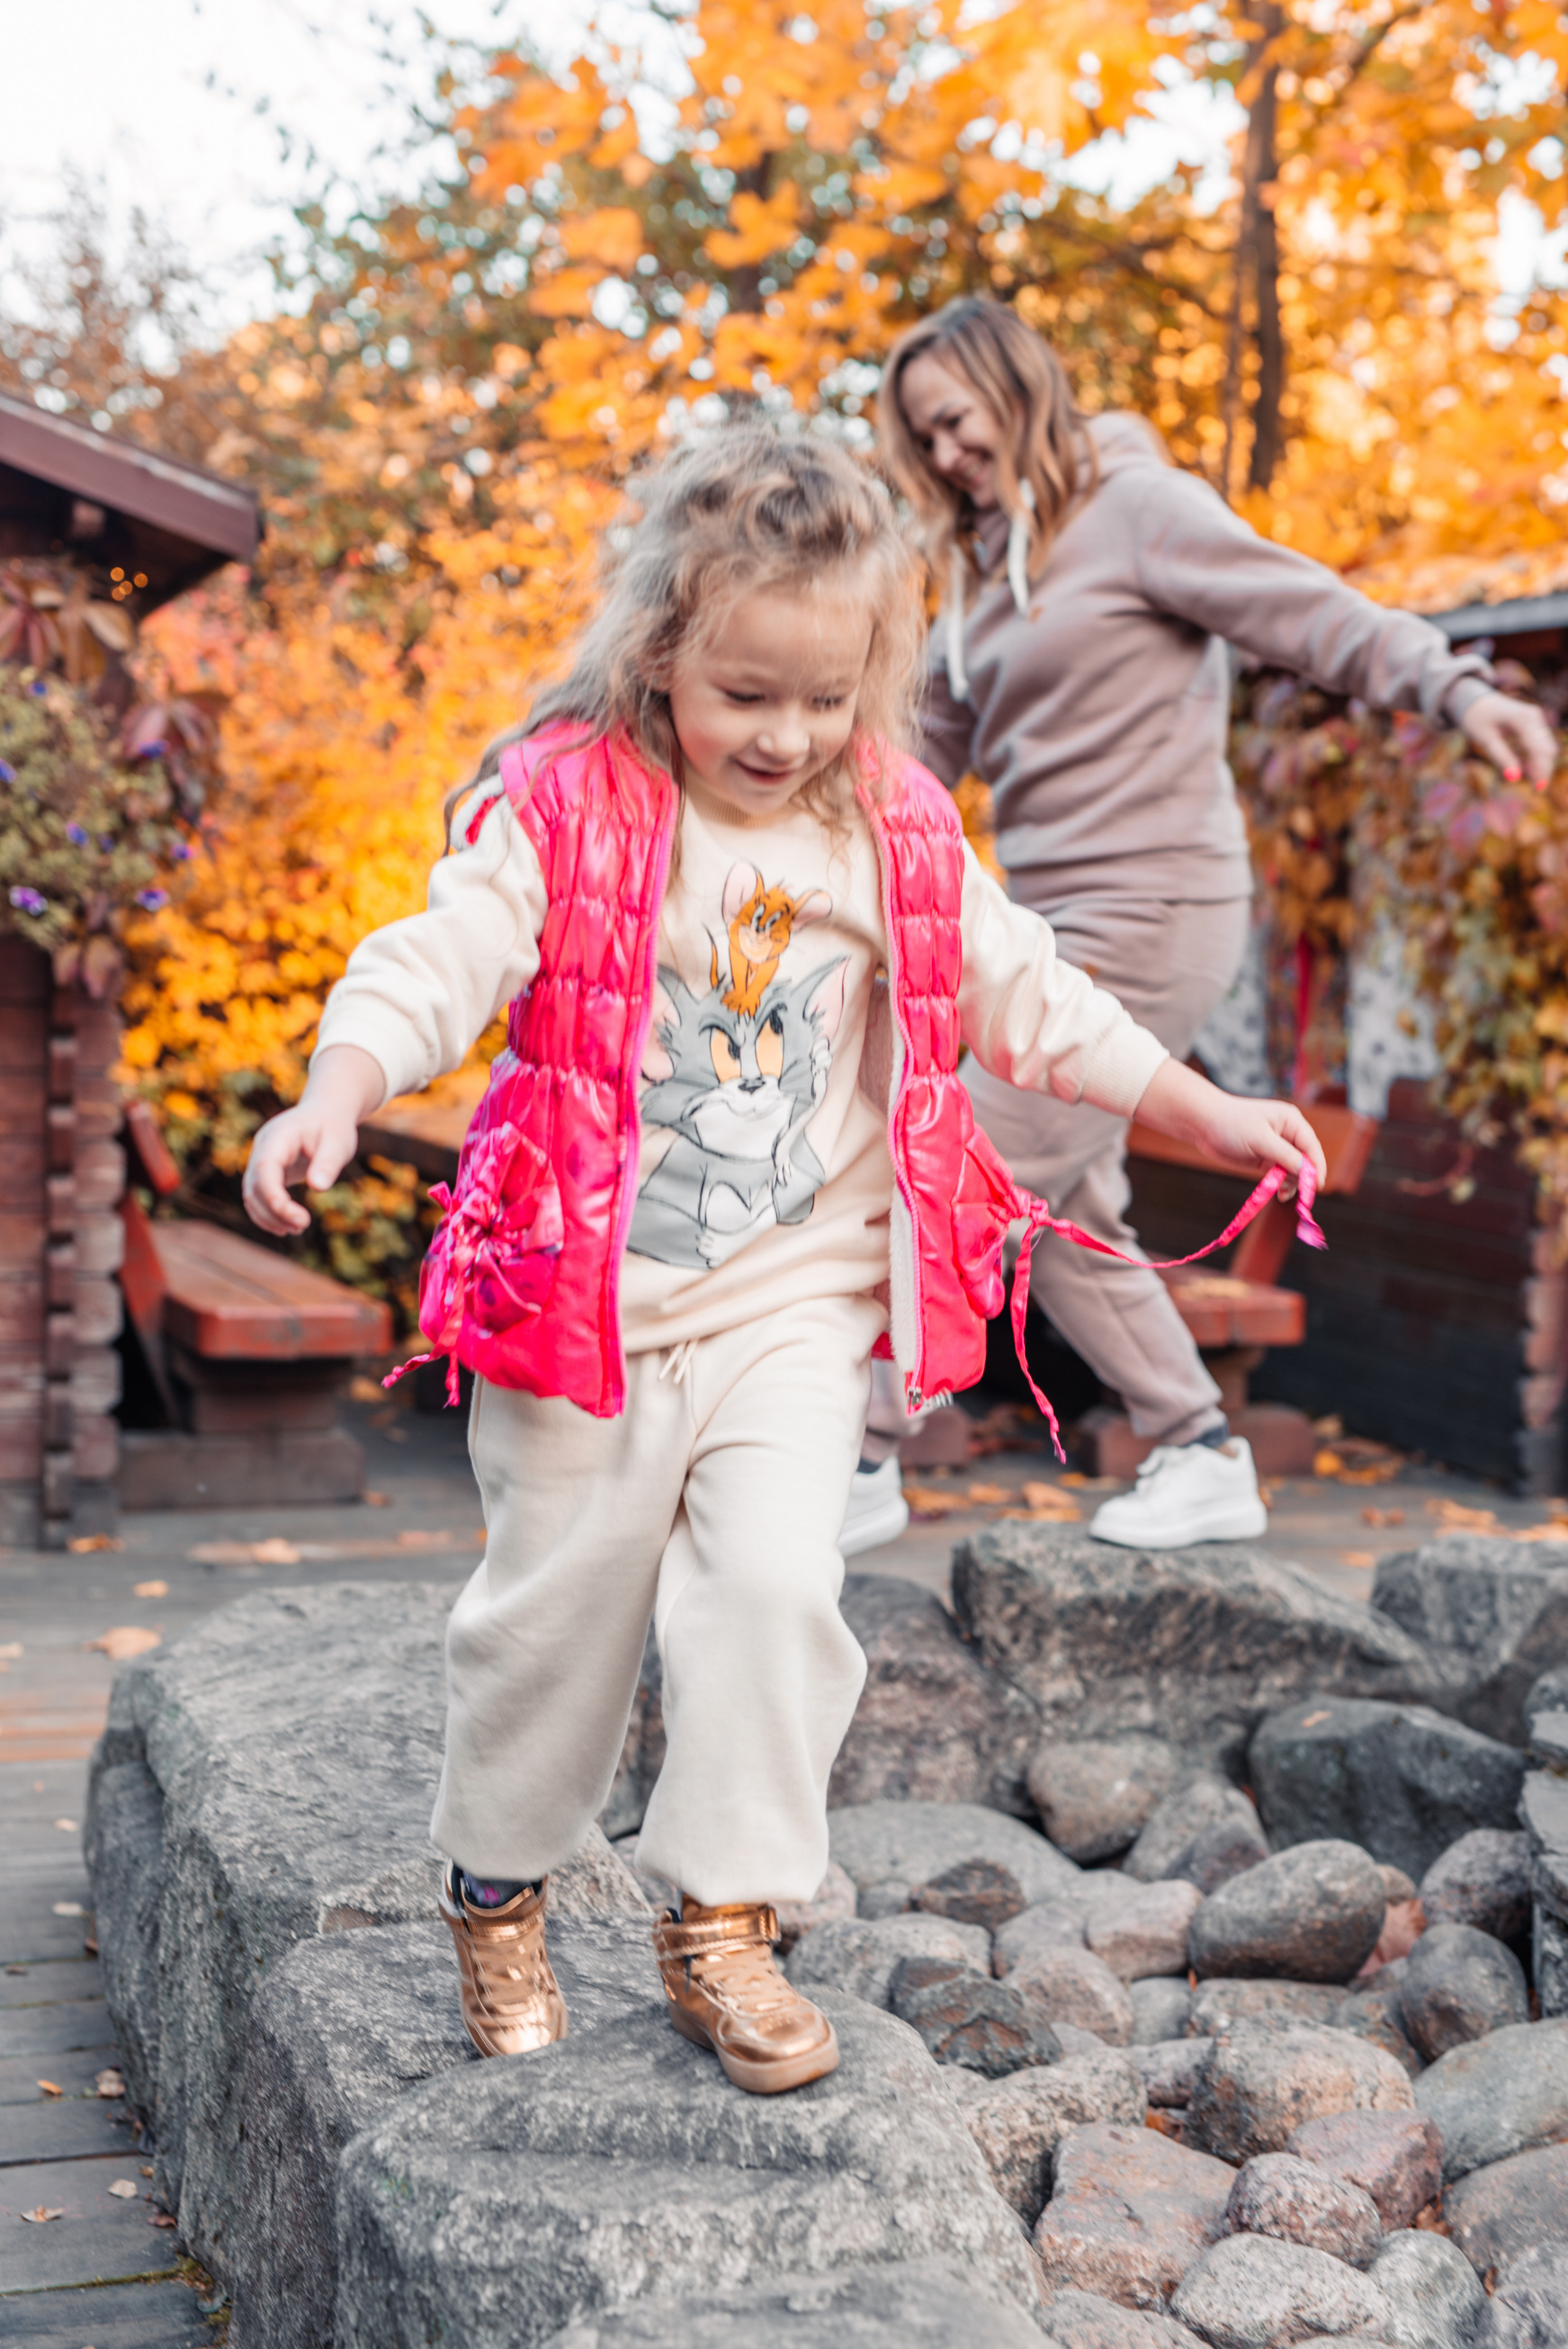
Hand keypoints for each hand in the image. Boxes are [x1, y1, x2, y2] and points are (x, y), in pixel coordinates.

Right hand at [241, 1043, 384, 1235]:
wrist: (325, 1114)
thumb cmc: (333, 1127)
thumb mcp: (338, 1142)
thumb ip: (328, 1163)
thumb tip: (318, 1187)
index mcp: (278, 1136)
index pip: (265, 1169)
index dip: (274, 1197)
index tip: (298, 1218)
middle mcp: (262, 1148)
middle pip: (254, 1186)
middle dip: (274, 1212)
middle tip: (303, 1226)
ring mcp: (260, 1159)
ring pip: (251, 1194)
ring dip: (269, 1217)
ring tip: (297, 1229)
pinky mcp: (265, 1171)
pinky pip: (257, 1195)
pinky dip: (268, 1213)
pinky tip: (286, 1226)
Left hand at [1135, 1060, 1327, 1193]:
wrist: (1203, 1124)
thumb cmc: (1232, 1124)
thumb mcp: (1260, 1139)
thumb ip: (1285, 1156)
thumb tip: (1308, 1171)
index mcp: (1292, 1122)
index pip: (1312, 1147)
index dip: (1316, 1167)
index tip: (1316, 1187)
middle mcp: (1288, 1134)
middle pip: (1306, 1161)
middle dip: (1304, 1178)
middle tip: (1300, 1196)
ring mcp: (1277, 1147)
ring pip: (1294, 1171)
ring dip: (1292, 1184)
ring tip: (1283, 1195)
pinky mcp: (1266, 1159)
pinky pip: (1281, 1175)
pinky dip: (1282, 1185)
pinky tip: (1280, 1194)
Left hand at [1459, 691, 1555, 789]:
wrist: (1476, 700)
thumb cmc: (1477, 718)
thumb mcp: (1485, 739)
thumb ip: (1501, 757)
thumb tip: (1514, 778)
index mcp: (1522, 718)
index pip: (1538, 748)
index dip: (1541, 769)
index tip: (1538, 788)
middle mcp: (1534, 716)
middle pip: (1547, 749)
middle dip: (1544, 770)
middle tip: (1537, 790)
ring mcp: (1536, 718)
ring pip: (1547, 747)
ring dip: (1542, 765)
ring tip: (1533, 783)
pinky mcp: (1535, 723)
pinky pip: (1541, 744)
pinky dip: (1537, 758)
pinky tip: (1529, 770)